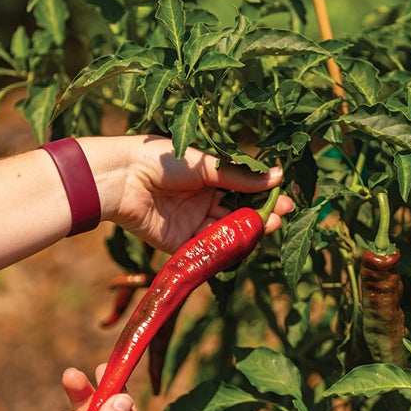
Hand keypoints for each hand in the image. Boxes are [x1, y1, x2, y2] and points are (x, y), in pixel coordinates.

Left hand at [105, 136, 294, 252]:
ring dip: (246, 232)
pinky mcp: (179, 244)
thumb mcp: (205, 165)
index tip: (287, 199)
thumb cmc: (161, 161)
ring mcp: (191, 223)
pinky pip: (206, 250)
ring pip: (226, 233)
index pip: (244, 190)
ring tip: (267, 226)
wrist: (123, 179)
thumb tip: (278, 176)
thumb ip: (239, 176)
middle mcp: (202, 201)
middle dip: (260, 216)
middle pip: (238, 214)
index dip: (264, 196)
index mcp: (208, 178)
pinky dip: (224, 249)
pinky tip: (242, 245)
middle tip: (281, 216)